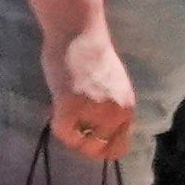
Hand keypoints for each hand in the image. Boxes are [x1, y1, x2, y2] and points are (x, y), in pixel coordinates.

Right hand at [46, 21, 138, 162]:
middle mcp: (116, 113)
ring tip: (64, 113)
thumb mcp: (113, 89)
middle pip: (98, 150)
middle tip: (71, 126)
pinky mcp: (72, 105)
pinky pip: (64, 131)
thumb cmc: (93, 57)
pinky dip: (58, 127)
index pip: (119, 147)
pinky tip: (56, 110)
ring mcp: (95, 110)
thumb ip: (110, 110)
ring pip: (80, 143)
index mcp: (127, 109)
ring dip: (70, 134)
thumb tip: (99, 133)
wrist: (80, 34)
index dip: (101, 148)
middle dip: (83, 143)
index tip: (87, 138)